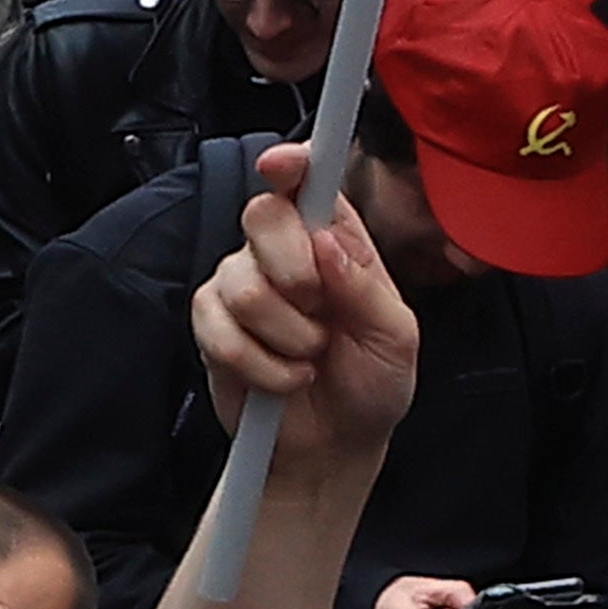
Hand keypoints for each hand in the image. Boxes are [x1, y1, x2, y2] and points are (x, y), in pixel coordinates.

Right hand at [184, 181, 425, 453]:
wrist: (333, 445)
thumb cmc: (372, 383)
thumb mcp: (396, 338)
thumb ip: (365, 288)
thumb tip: (326, 244)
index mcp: (336, 240)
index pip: (307, 182)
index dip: (290, 163)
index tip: (282, 165)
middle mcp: (283, 252)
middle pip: (261, 216)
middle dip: (295, 274)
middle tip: (321, 314)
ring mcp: (242, 285)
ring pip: (242, 285)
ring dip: (286, 337)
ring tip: (308, 358)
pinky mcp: (212, 326)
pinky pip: (220, 331)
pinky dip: (261, 366)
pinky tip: (283, 377)